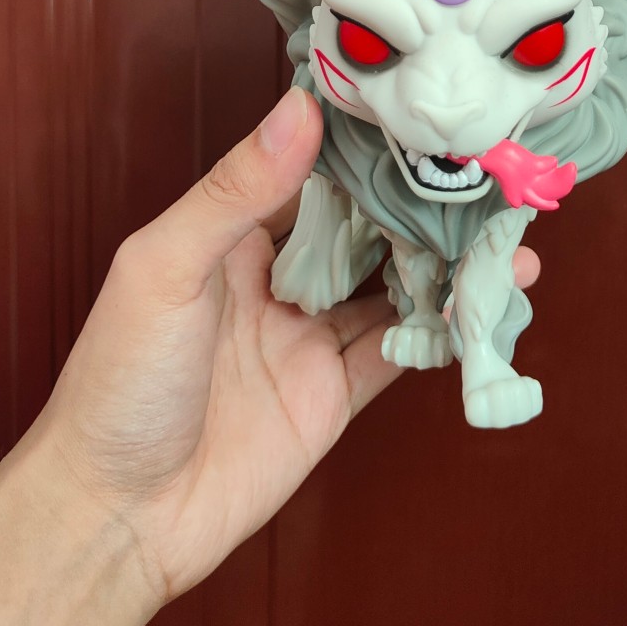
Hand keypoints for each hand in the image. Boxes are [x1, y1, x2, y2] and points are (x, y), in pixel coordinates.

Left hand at [36, 88, 537, 608]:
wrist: (117, 517)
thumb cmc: (117, 382)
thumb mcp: (166, 268)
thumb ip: (236, 191)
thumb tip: (300, 108)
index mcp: (230, 233)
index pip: (312, 170)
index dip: (366, 143)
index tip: (424, 109)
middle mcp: (276, 278)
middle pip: (363, 225)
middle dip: (420, 199)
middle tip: (489, 168)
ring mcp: (308, 337)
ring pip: (392, 284)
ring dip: (445, 260)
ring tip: (510, 232)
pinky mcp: (332, 395)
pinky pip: (399, 350)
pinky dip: (443, 327)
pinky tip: (487, 302)